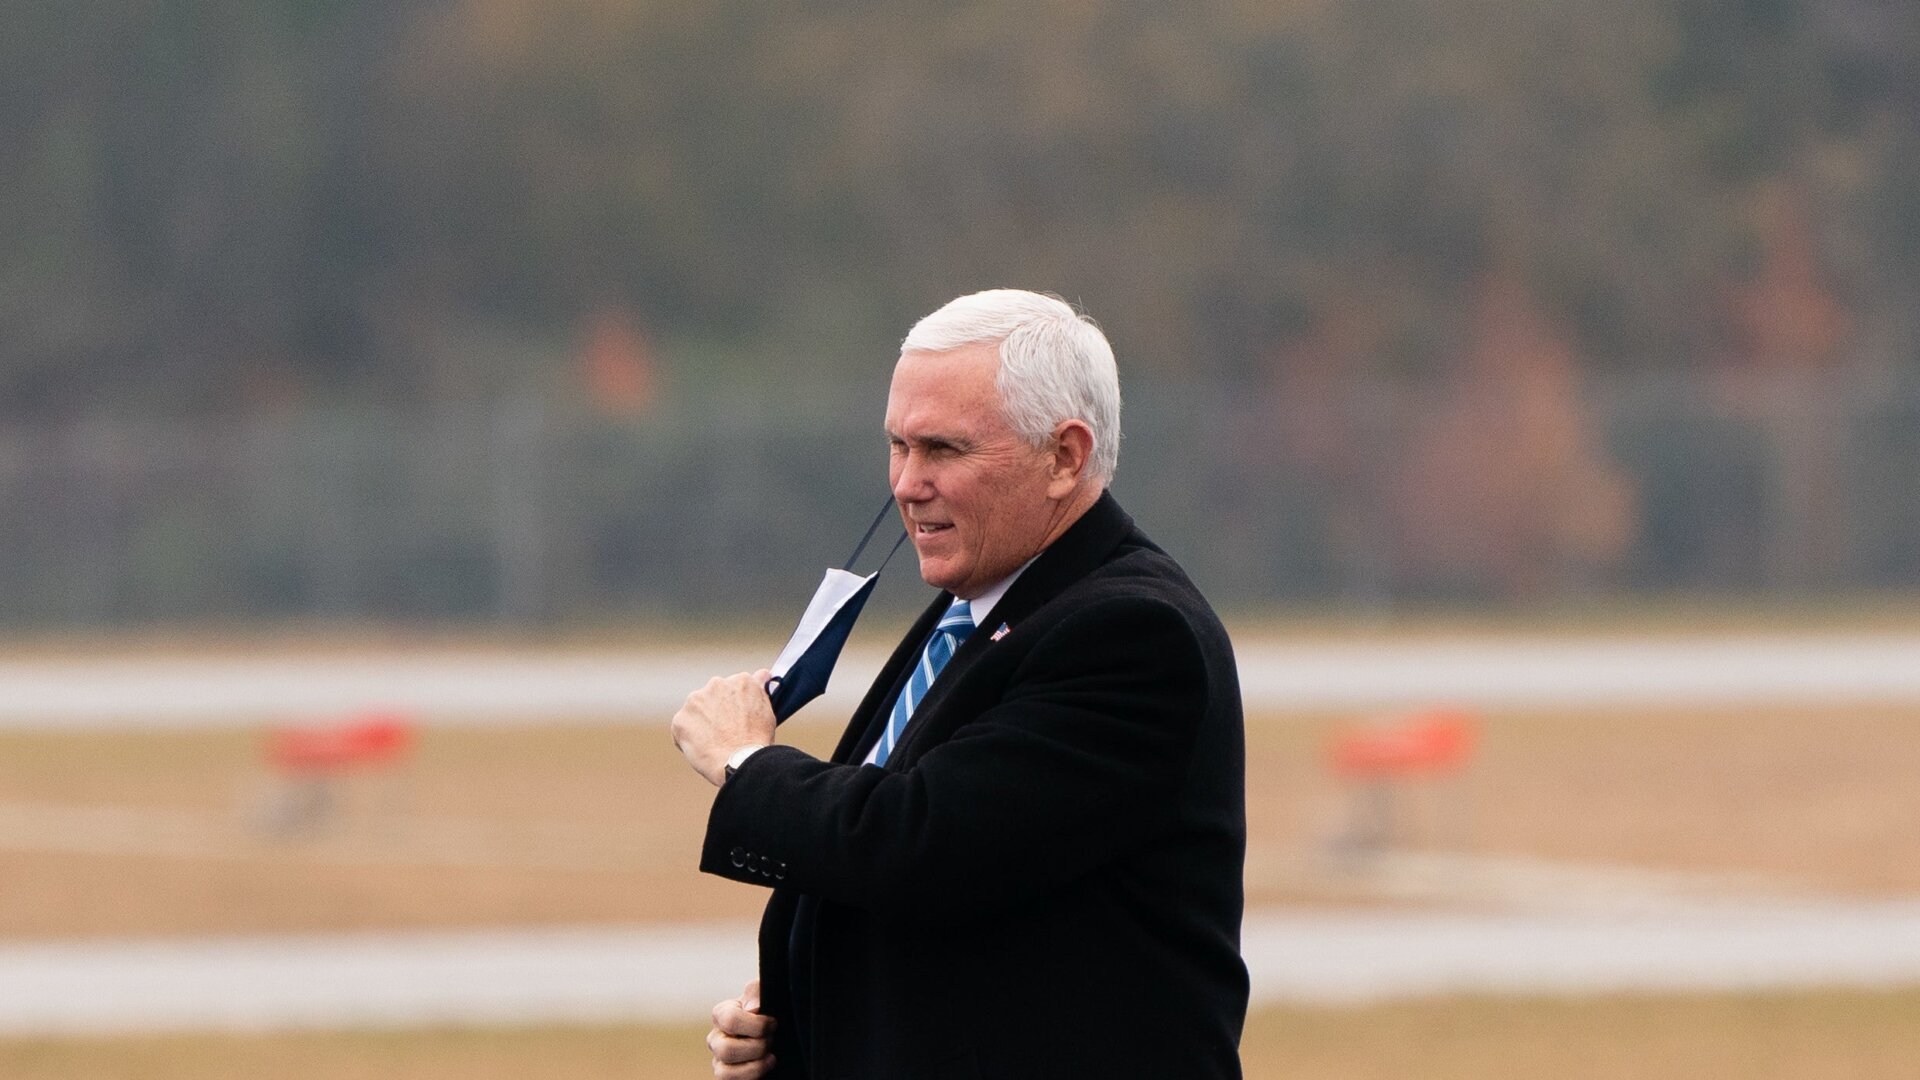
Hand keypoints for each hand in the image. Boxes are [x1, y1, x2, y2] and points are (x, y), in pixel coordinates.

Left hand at [672, 669, 775, 785]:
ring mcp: (695, 700)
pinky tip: (704, 749)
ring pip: (696, 711)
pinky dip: (689, 739)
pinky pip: (682, 729)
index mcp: (741, 680)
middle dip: (717, 712)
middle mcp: (716, 684)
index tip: (739, 720)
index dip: (736, 706)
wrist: (739, 761)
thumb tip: (762, 674)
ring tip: (716, 743)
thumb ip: (759, 689)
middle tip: (727, 733)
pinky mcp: (680, 719)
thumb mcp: (767, 709)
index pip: (735, 688)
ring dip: (702, 723)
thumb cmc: (756, 739)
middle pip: (713, 697)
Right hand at [707, 979, 776, 1077]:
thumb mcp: (766, 994)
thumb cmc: (770, 1010)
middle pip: (726, 1050)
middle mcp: (716, 1038)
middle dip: (757, 1047)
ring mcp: (719, 1060)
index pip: (729, 1020)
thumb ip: (757, 992)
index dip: (757, 1025)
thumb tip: (753, 1008)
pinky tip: (766, 1066)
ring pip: (725, 1072)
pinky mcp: (728, 1076)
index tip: (773, 1024)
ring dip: (755, 1065)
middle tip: (771, 1040)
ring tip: (770, 1056)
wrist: (780, 1031)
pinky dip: (752, 1075)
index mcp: (722, 1014)